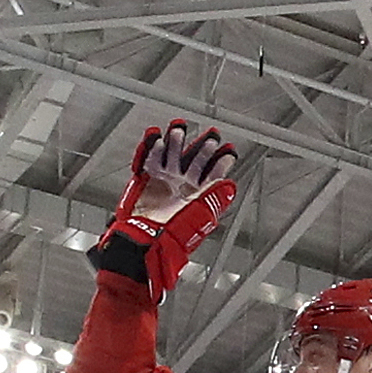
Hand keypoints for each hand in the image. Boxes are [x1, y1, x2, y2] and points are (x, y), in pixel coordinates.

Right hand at [97, 119, 239, 299]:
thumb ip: (213, 200)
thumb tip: (230, 186)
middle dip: (202, 146)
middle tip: (208, 136)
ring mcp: (164, 181)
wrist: (142, 243)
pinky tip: (156, 136)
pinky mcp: (145, 179)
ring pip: (172, 153)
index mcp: (197, 196)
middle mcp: (182, 186)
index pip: (213, 173)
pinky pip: (148, 157)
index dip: (221, 161)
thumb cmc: (169, 237)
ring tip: (178, 129)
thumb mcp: (198, 218)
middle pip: (194, 159)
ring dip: (176, 140)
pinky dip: (151, 146)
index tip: (229, 150)